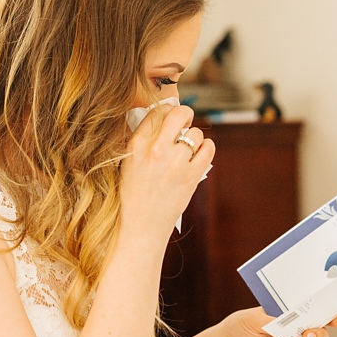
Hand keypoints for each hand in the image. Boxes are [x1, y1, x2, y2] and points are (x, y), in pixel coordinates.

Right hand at [120, 102, 214, 243]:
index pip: (157, 111)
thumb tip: (162, 119)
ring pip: (196, 133)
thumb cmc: (133, 193)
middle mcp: (156, 150)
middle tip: (185, 122)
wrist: (141, 225)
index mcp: (137, 144)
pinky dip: (207, 148)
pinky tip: (200, 153)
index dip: (167, 111)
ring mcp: (174, 163)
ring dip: (195, 138)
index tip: (170, 118)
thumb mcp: (128, 161)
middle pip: (179, 113)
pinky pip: (208, 149)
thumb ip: (143, 139)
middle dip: (185, 114)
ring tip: (189, 148)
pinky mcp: (190, 177)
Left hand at [220, 307, 336, 336]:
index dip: (330, 316)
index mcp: (291, 314)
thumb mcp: (255, 316)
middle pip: (318, 333)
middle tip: (308, 334)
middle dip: (319, 334)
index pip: (315, 313)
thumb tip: (289, 317)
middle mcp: (294, 330)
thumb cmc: (242, 324)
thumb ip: (274, 317)